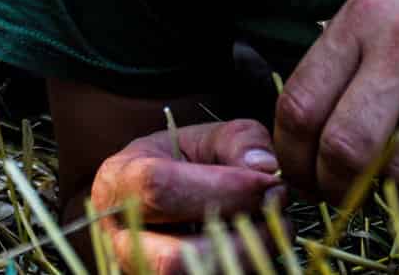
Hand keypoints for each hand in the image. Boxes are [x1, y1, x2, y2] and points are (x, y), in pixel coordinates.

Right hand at [89, 119, 283, 274]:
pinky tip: (259, 248)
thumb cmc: (182, 161)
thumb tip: (266, 168)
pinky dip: (244, 269)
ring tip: (274, 230)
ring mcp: (139, 270)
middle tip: (279, 212)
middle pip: (173, 258)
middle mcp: (120, 237)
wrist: (161, 194)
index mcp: (119, 181)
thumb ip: (238, 140)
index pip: (160, 189)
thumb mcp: (205, 137)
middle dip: (239, 238)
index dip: (223, 189)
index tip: (270, 184)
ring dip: (246, 261)